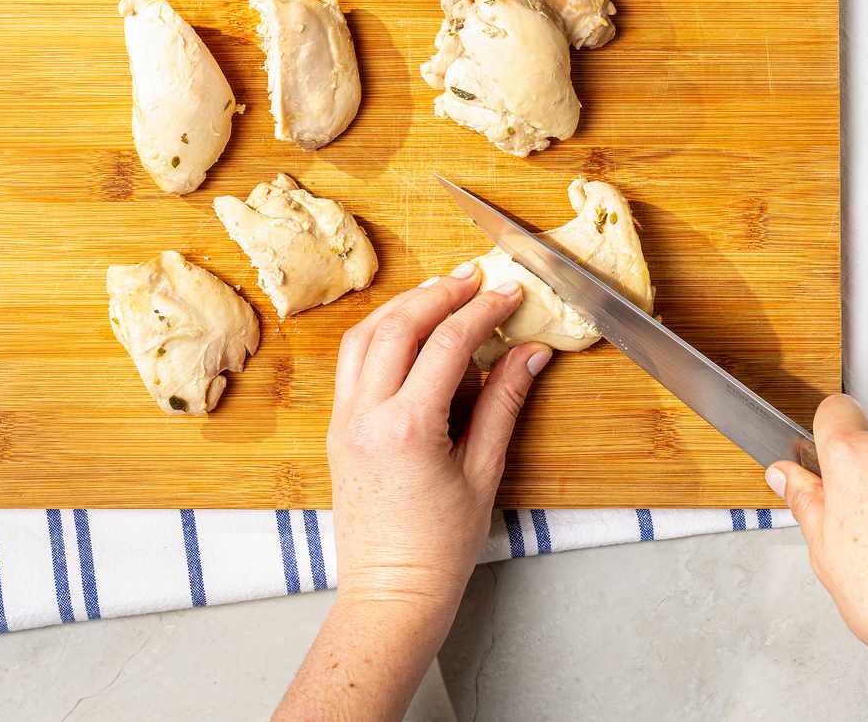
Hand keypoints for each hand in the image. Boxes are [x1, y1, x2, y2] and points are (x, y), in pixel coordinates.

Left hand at [328, 261, 549, 617]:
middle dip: (439, 293)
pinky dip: (379, 332)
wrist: (391, 591)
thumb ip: (503, 403)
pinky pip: (352, 362)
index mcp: (408, 428)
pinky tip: (407, 327)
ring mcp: (345, 420)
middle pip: (399, 325)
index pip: (448, 344)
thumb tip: (529, 351)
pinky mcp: (337, 428)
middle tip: (475, 277)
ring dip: (403, 305)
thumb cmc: (440, 546)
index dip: (482, 311)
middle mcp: (367, 415)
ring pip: (364, 336)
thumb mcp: (484, 472)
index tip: (508, 292)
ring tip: (440, 290)